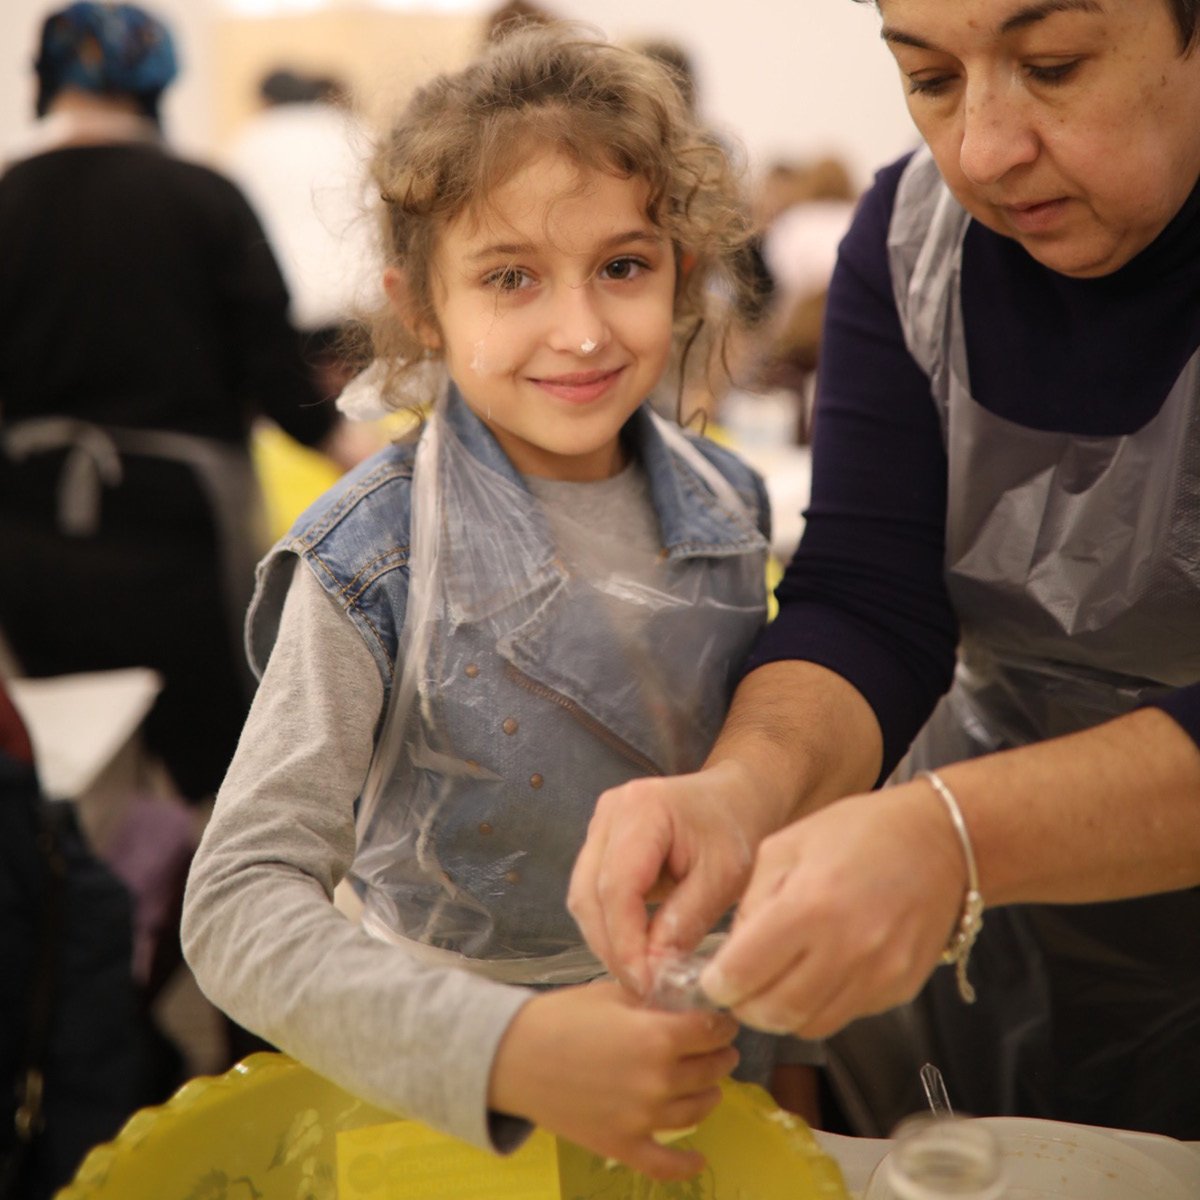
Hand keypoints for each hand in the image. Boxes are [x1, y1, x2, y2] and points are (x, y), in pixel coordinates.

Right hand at [487, 980, 739, 1179]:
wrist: (513, 1056)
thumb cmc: (560, 1017)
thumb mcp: (611, 995)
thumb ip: (650, 1003)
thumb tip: (678, 1008)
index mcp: (658, 1037)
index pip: (710, 1032)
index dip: (722, 1026)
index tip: (722, 1023)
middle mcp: (659, 1080)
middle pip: (709, 1070)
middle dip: (720, 1056)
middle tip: (719, 1050)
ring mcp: (642, 1118)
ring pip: (696, 1111)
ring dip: (710, 1096)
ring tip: (710, 1086)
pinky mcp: (622, 1145)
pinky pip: (664, 1165)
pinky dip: (687, 1165)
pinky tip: (700, 1159)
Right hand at [568, 762, 763, 994]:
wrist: (735, 798)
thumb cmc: (735, 829)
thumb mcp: (723, 877)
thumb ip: (685, 921)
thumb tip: (652, 970)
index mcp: (642, 809)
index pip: (618, 886)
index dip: (625, 940)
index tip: (644, 981)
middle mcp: (610, 812)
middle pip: (590, 893)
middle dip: (612, 946)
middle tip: (641, 986)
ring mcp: (600, 824)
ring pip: (583, 895)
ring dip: (606, 939)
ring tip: (639, 973)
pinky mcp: (601, 840)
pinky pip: (591, 891)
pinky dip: (608, 924)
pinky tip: (633, 948)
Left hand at [699, 784, 966, 1036]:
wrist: (938, 841)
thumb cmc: (857, 832)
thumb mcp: (786, 846)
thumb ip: (753, 900)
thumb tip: (732, 952)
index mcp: (810, 905)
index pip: (745, 972)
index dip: (718, 985)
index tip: (710, 981)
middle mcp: (847, 948)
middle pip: (775, 1012)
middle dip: (745, 1007)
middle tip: (736, 991)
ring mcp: (878, 974)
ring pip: (809, 1025)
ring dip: (780, 1014)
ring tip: (771, 986)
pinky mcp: (899, 989)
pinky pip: (845, 1015)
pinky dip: (819, 1006)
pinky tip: (815, 976)